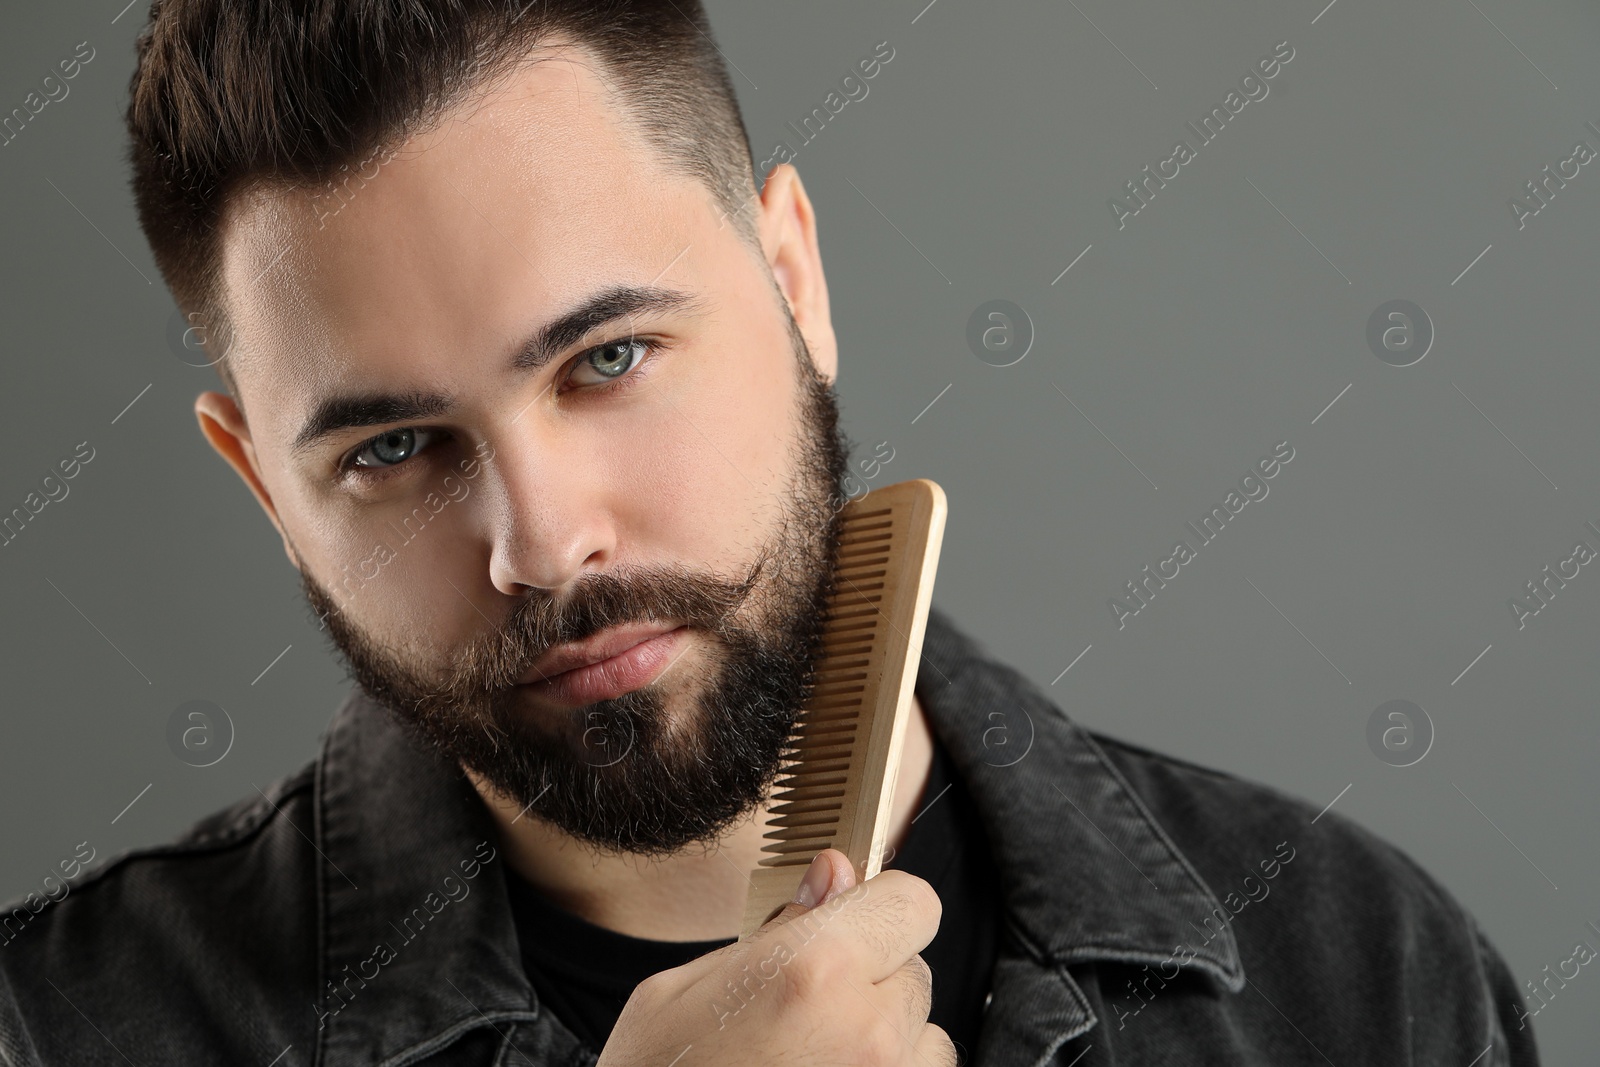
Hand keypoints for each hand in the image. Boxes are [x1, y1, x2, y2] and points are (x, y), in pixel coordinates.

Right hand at [596, 848, 953, 1066]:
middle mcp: (867, 1031)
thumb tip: (833, 878)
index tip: (859, 920)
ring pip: (926, 1038)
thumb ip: (776, 928)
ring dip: (887, 1041)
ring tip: (815, 1058)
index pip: (912, 903)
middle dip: (871, 980)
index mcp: (814, 971)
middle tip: (807, 1010)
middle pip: (915, 970)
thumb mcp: (682, 992)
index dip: (882, 908)